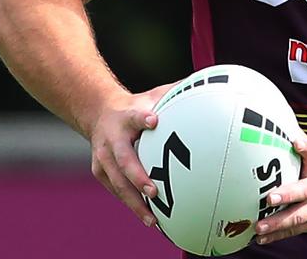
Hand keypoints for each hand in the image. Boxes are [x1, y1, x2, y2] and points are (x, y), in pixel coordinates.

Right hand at [88, 83, 174, 226]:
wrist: (99, 113)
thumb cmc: (137, 107)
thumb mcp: (153, 95)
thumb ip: (176, 93)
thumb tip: (207, 85)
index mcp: (127, 117)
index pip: (135, 117)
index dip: (143, 119)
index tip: (154, 121)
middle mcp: (111, 139)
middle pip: (123, 160)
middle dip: (138, 178)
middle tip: (154, 193)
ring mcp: (102, 158)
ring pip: (118, 184)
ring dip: (135, 203)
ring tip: (153, 220)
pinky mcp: (100, 172)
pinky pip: (117, 191)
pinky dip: (132, 205)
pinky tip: (149, 219)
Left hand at [254, 134, 306, 244]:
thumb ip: (304, 144)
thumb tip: (283, 126)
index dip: (305, 147)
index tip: (295, 142)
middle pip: (305, 193)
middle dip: (287, 197)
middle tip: (269, 198)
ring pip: (298, 218)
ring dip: (278, 224)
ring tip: (259, 228)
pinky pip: (295, 231)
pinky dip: (278, 236)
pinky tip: (262, 239)